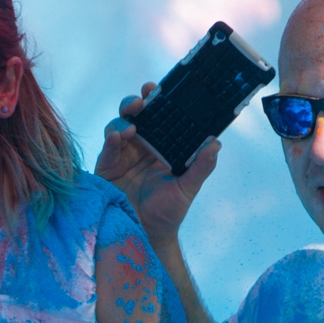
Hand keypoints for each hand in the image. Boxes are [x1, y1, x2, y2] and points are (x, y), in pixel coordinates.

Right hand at [94, 83, 220, 243]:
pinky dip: (112, 140)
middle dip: (137, 102)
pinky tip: (119, 137)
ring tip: (132, 125)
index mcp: (161, 146)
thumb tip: (216, 143)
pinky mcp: (107, 166)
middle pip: (136, 114)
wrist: (146, 235)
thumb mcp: (187, 189)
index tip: (160, 87)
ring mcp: (122, 154)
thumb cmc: (168, 212)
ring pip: (119, 125)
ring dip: (124, 119)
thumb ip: (201, 167)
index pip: (160, 117)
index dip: (158, 100)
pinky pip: (108, 147)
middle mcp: (141, 145)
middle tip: (143, 99)